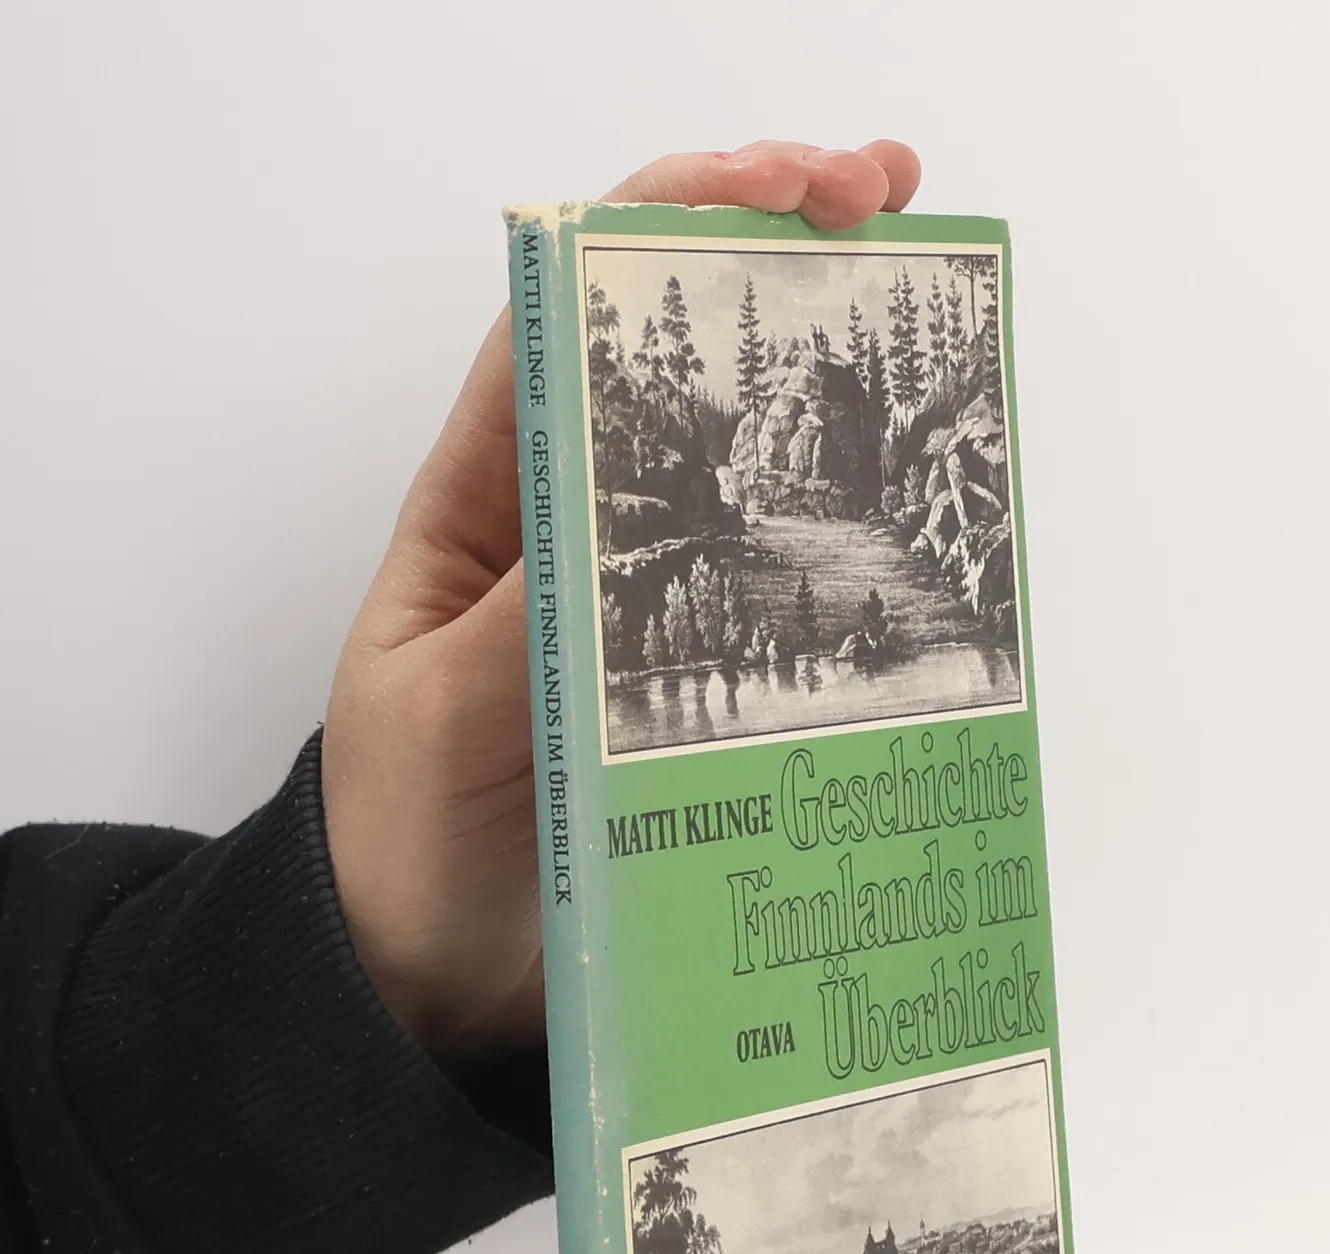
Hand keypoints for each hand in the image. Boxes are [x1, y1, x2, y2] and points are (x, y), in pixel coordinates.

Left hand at [321, 140, 922, 1064]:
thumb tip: (625, 513)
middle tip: (884, 200)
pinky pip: (785, 600)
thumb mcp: (438, 718)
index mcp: (486, 506)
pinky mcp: (704, 692)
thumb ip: (524, 618)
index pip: (571, 320)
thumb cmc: (398, 847)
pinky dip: (852, 545)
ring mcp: (649, 612)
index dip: (667, 223)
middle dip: (772, 260)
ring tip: (931, 313)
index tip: (778, 187)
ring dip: (833, 388)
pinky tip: (917, 510)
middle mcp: (576, 537)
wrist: (429, 989)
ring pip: (749, 472)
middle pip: (678, 365)